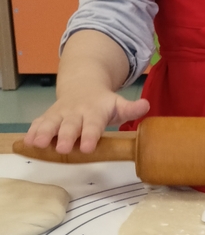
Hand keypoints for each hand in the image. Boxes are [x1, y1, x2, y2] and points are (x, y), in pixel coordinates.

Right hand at [25, 29, 147, 154]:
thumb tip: (146, 105)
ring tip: (37, 144)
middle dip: (65, 136)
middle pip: (70, 126)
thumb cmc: (104, 103)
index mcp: (94, 112)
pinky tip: (28, 141)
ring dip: (44, 133)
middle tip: (61, 148)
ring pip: (51, 123)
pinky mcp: (49, 116)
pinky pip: (39, 123)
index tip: (87, 147)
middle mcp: (76, 113)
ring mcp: (60, 114)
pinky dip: (33, 130)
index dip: (90, 136)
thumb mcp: (119, 104)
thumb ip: (131, 108)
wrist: (83, 86)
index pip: (93, 125)